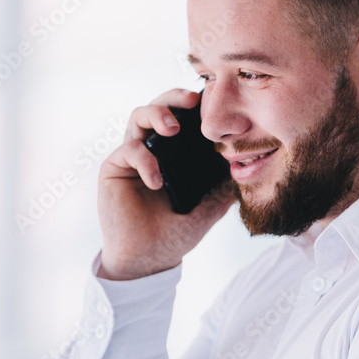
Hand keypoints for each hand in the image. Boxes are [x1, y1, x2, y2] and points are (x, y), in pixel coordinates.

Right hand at [97, 88, 234, 279]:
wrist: (147, 260)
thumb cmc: (173, 236)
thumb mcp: (207, 211)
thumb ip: (223, 191)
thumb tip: (245, 172)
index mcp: (172, 155)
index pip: (180, 119)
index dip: (191, 105)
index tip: (211, 100)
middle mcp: (150, 150)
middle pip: (157, 106)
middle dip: (173, 97)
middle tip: (192, 100)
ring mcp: (131, 157)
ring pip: (137, 116)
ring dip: (156, 115)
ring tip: (173, 130)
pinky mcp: (113, 169)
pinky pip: (128, 150)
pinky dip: (145, 160)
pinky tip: (156, 181)